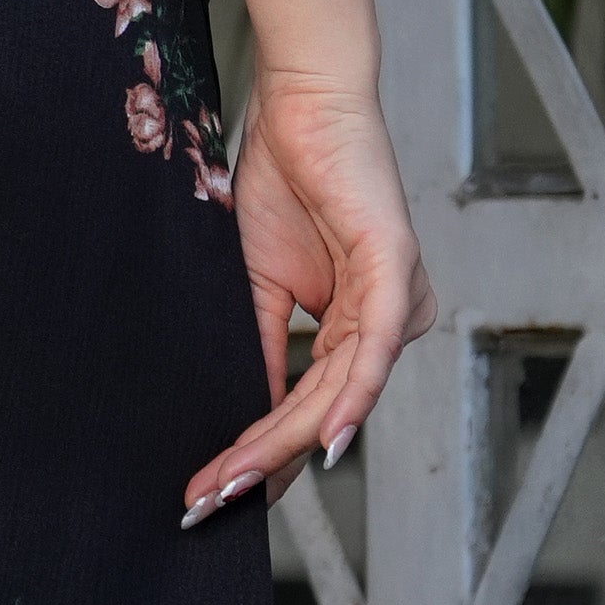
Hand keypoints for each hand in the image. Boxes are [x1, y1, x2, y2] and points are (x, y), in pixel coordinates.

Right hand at [182, 68, 434, 523]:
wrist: (300, 105)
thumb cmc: (285, 179)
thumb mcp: (260, 282)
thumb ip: (263, 347)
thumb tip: (247, 415)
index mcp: (357, 326)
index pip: (306, 405)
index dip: (257, 451)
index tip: (208, 490)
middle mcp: (386, 323)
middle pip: (320, 412)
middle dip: (260, 462)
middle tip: (206, 500)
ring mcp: (397, 301)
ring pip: (340, 394)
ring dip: (283, 443)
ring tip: (230, 479)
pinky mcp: (398, 272)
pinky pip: (374, 352)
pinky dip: (350, 400)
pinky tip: (323, 442)